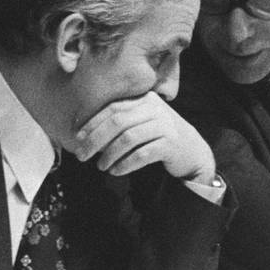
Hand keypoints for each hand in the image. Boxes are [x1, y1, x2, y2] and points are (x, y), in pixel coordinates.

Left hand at [70, 92, 213, 183]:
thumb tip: (84, 135)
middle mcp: (155, 109)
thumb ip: (120, 122)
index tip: (77, 138)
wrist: (191, 151)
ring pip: (128, 138)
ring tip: (100, 166)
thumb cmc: (158, 137)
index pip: (113, 108)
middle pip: (118, 122)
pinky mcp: (171, 144)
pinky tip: (116, 171)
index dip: (92, 122)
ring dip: (109, 154)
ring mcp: (165, 125)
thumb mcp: (141, 122)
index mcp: (145, 99)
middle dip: (95, 140)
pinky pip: (142, 154)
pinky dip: (125, 164)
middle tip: (81, 156)